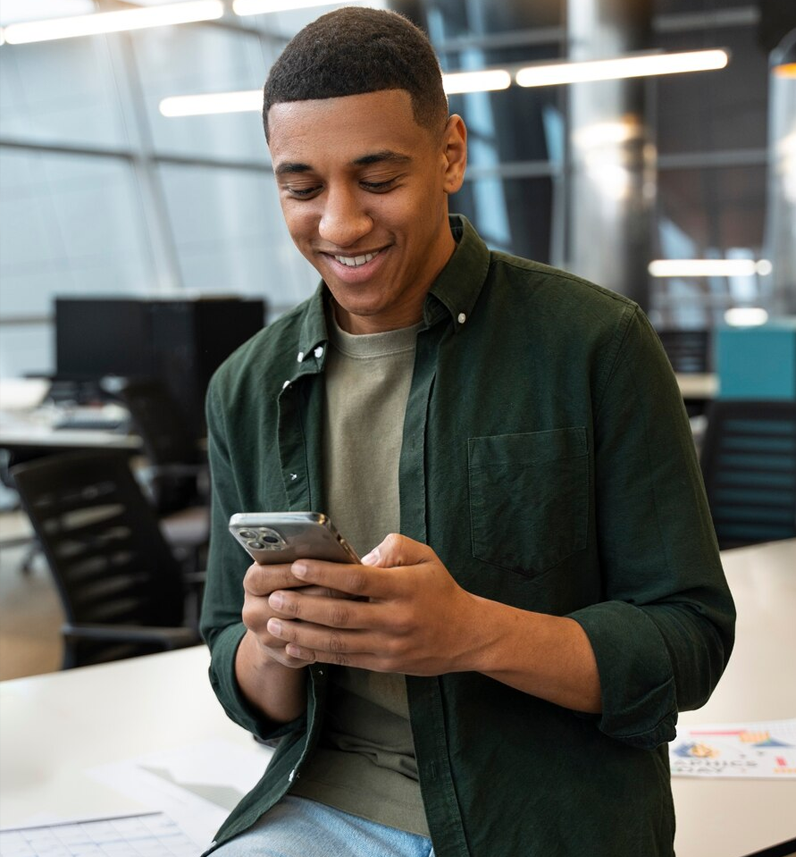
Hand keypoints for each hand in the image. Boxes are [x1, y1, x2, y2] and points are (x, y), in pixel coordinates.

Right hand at [241, 561, 347, 669]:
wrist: (279, 623)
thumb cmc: (294, 583)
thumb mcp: (291, 565)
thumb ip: (305, 557)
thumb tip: (332, 551)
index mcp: (252, 583)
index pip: (263, 577)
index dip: (289, 572)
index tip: (316, 566)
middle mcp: (252, 612)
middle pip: (285, 604)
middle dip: (321, 593)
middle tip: (352, 586)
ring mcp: (265, 637)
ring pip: (300, 629)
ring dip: (330, 618)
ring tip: (357, 605)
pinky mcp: (281, 656)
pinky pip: (308, 650)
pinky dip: (330, 638)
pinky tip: (351, 628)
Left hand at [264, 534, 481, 674]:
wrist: (467, 635)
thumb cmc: (439, 589)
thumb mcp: (425, 557)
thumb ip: (394, 547)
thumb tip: (360, 557)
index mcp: (403, 588)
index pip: (357, 580)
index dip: (325, 574)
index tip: (298, 566)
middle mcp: (395, 619)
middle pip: (340, 614)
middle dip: (302, 607)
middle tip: (273, 598)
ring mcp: (388, 646)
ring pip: (337, 642)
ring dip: (301, 633)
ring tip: (273, 623)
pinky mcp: (384, 664)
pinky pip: (345, 659)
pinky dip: (316, 653)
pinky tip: (294, 646)